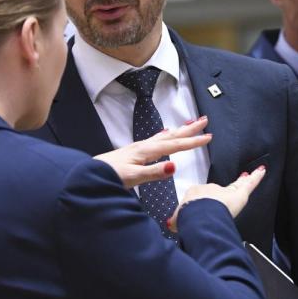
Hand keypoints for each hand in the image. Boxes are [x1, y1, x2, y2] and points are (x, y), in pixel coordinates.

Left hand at [94, 116, 211, 188]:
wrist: (88, 173)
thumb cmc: (108, 176)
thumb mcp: (133, 178)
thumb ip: (154, 172)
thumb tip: (174, 166)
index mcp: (147, 151)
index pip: (175, 145)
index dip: (193, 142)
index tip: (209, 137)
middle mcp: (144, 146)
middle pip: (172, 135)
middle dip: (190, 129)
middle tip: (205, 120)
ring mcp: (140, 147)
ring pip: (166, 135)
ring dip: (180, 130)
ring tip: (191, 123)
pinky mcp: (136, 152)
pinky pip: (157, 139)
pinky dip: (166, 135)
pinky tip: (166, 134)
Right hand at [168, 166, 266, 229]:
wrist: (197, 217)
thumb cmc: (189, 219)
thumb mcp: (177, 220)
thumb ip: (176, 221)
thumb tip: (170, 223)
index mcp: (194, 194)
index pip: (202, 198)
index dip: (204, 203)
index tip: (204, 206)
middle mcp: (209, 189)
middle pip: (220, 191)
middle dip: (224, 194)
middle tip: (230, 191)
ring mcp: (225, 191)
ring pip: (237, 184)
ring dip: (243, 181)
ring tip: (249, 176)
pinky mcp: (239, 194)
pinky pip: (250, 183)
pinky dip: (256, 177)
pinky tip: (262, 170)